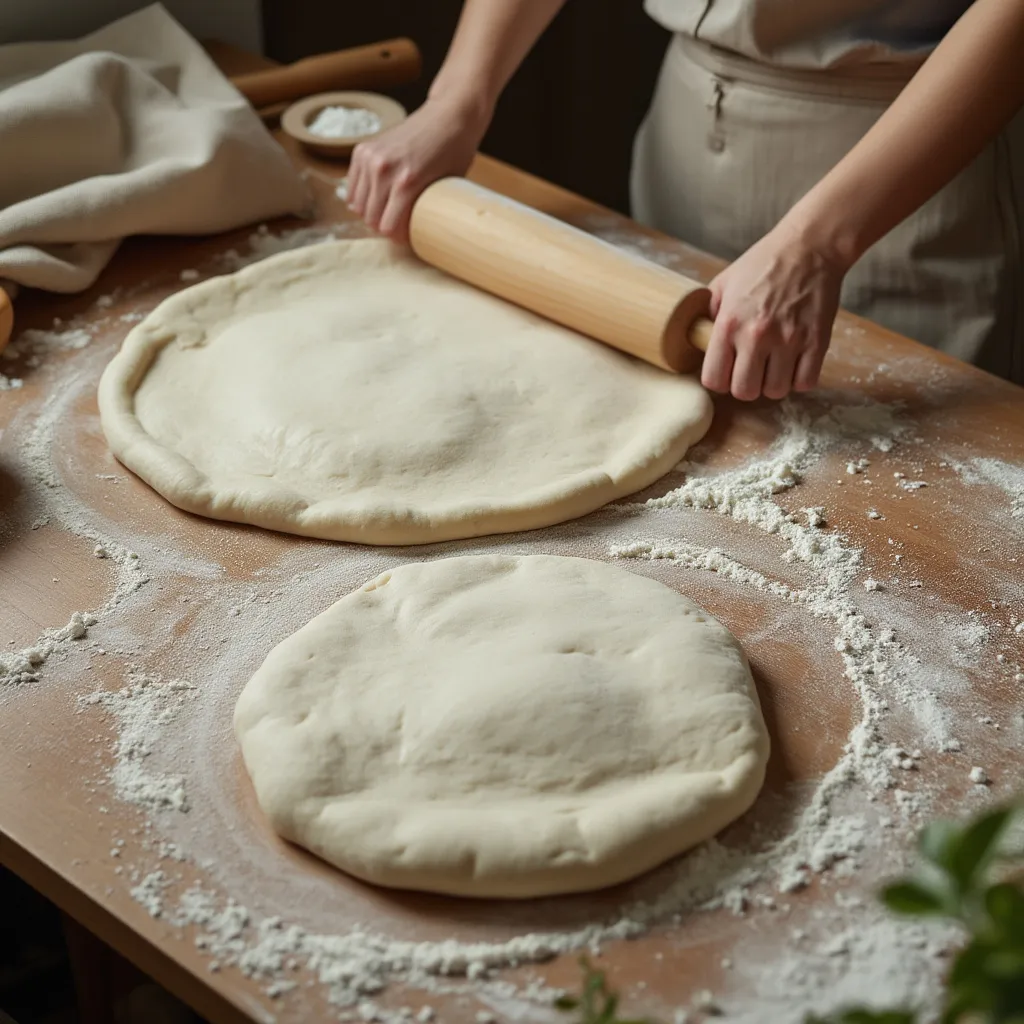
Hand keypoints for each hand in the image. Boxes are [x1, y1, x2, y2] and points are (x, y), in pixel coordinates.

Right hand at [347, 94, 489, 242]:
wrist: (448, 116)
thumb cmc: (454, 154)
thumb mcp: (446, 188)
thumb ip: (426, 210)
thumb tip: (417, 234)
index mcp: (406, 183)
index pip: (387, 228)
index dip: (398, 238)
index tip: (408, 237)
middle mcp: (383, 170)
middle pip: (370, 218)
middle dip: (383, 227)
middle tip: (397, 226)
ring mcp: (370, 158)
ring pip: (358, 205)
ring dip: (371, 212)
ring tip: (387, 211)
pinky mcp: (362, 149)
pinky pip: (351, 186)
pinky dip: (361, 196)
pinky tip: (376, 197)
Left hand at [701, 222, 846, 400]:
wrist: (808, 247)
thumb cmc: (763, 263)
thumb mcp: (723, 284)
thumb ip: (708, 314)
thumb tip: (698, 339)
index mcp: (729, 323)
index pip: (714, 380)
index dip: (719, 381)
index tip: (726, 372)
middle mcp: (756, 335)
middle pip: (745, 392)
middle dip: (746, 386)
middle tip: (751, 371)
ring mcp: (788, 340)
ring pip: (775, 391)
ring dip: (773, 383)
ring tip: (774, 366)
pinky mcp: (816, 341)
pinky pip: (805, 383)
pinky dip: (799, 379)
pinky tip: (795, 364)